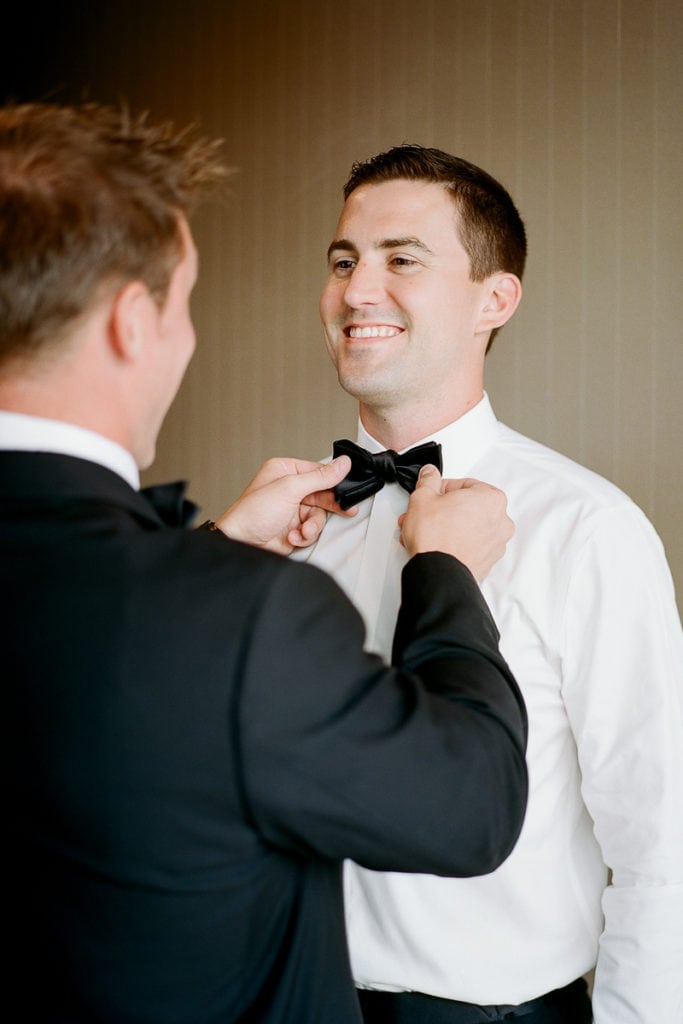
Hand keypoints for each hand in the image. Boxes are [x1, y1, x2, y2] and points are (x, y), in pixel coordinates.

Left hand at [213, 455, 353, 553]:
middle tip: (347, 510)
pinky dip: (305, 535)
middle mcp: (288, 489)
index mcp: (285, 471)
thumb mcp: (290, 489)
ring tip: (303, 530)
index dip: (333, 481)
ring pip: (319, 515)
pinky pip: (312, 530)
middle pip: (322, 494)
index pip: (318, 471)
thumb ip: (319, 477)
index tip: (347, 490)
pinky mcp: (293, 527)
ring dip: (312, 525)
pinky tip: (294, 536)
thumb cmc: (253, 513)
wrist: (242, 543)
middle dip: (328, 506)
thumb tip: (342, 464)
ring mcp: (291, 509)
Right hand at [399, 465, 513, 580]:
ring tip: (426, 531)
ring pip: (468, 526)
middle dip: (443, 509)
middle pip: (468, 506)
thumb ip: (428, 480)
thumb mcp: (423, 497)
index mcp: (492, 498)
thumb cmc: (437, 537)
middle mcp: (501, 520)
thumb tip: (430, 474)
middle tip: (426, 513)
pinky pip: (470, 544)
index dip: (442, 489)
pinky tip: (436, 544)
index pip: (464, 484)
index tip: (432, 494)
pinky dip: (455, 542)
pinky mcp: (488, 561)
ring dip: (447, 526)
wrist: (439, 573)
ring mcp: (496, 543)